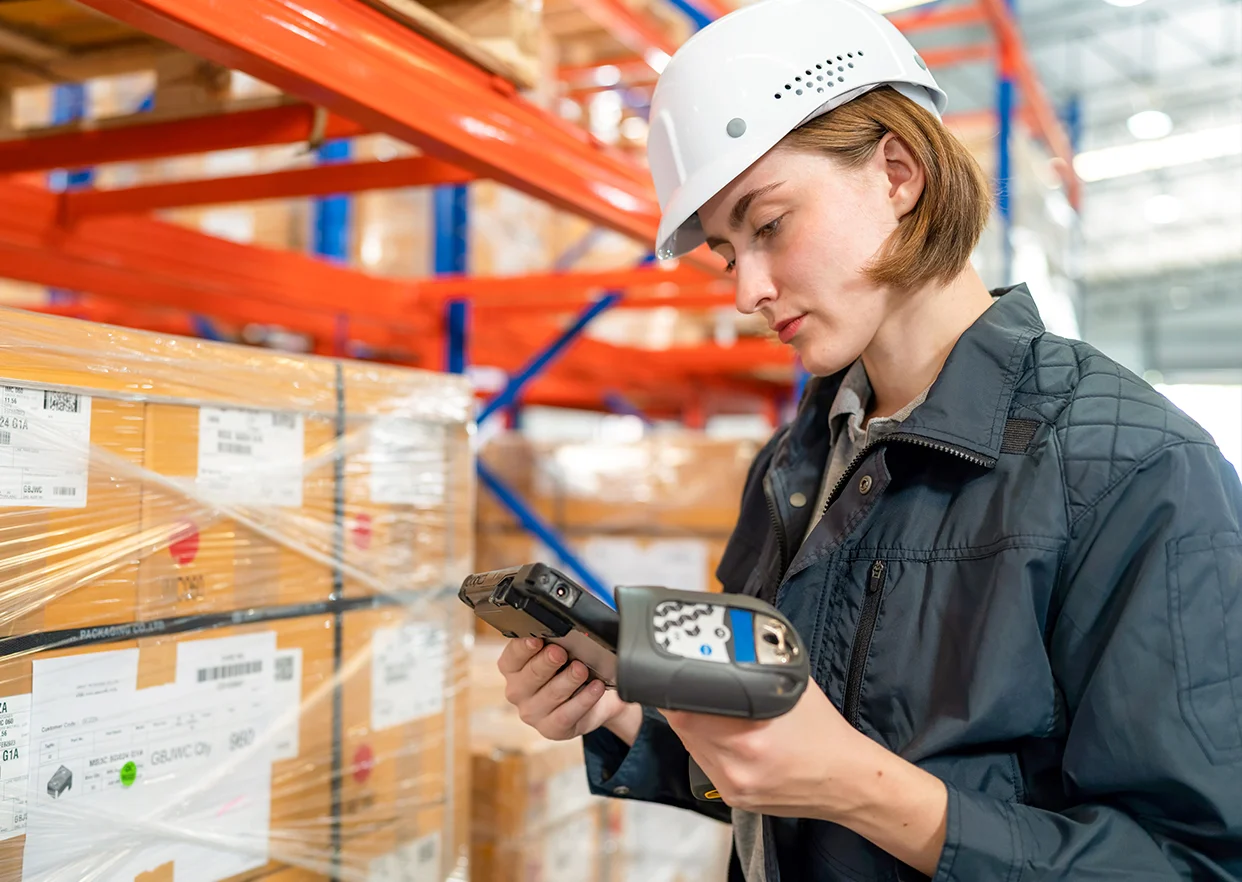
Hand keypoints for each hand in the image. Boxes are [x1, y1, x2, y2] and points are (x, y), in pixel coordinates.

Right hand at [497, 637, 639, 741]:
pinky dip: (583, 700)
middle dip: (547, 662)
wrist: (591, 697)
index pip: (512, 656)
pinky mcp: (551, 729)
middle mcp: (517, 691)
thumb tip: (560, 628)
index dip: (523, 648)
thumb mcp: (558, 651)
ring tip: (582, 669)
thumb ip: (553, 640)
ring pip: (550, 695)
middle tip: (560, 652)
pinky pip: (567, 714)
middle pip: (530, 676)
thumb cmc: (568, 669)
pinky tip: (595, 688)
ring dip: (568, 680)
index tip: (536, 639)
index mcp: (512, 668)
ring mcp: (532, 713)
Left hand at [663, 676, 861, 817]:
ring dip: (694, 726)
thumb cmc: (823, 732)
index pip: (685, 709)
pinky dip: (708, 747)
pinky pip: (705, 764)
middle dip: (686, 705)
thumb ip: (754, 668)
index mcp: (749, 736)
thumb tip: (724, 651)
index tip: (681, 676)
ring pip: (690, 746)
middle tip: (699, 689)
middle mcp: (737, 765)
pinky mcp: (733, 797)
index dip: (678, 689)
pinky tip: (727, 737)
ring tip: (716, 713)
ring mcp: (733, 785)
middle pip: (684, 727)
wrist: (846, 779)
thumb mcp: (791, 684)